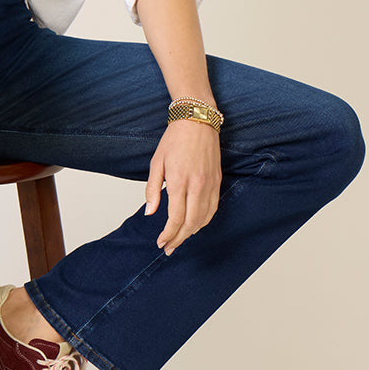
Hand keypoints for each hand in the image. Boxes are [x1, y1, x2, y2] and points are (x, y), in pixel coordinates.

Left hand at [144, 120, 220, 254]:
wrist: (197, 122)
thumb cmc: (174, 140)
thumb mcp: (156, 163)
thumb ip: (153, 190)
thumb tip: (150, 213)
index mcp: (180, 181)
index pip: (175, 218)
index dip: (168, 234)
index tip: (161, 242)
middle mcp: (198, 186)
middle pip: (190, 223)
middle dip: (179, 239)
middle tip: (169, 248)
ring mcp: (210, 184)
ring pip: (204, 218)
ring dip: (192, 233)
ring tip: (180, 239)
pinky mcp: (217, 181)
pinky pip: (213, 208)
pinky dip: (204, 221)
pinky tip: (195, 225)